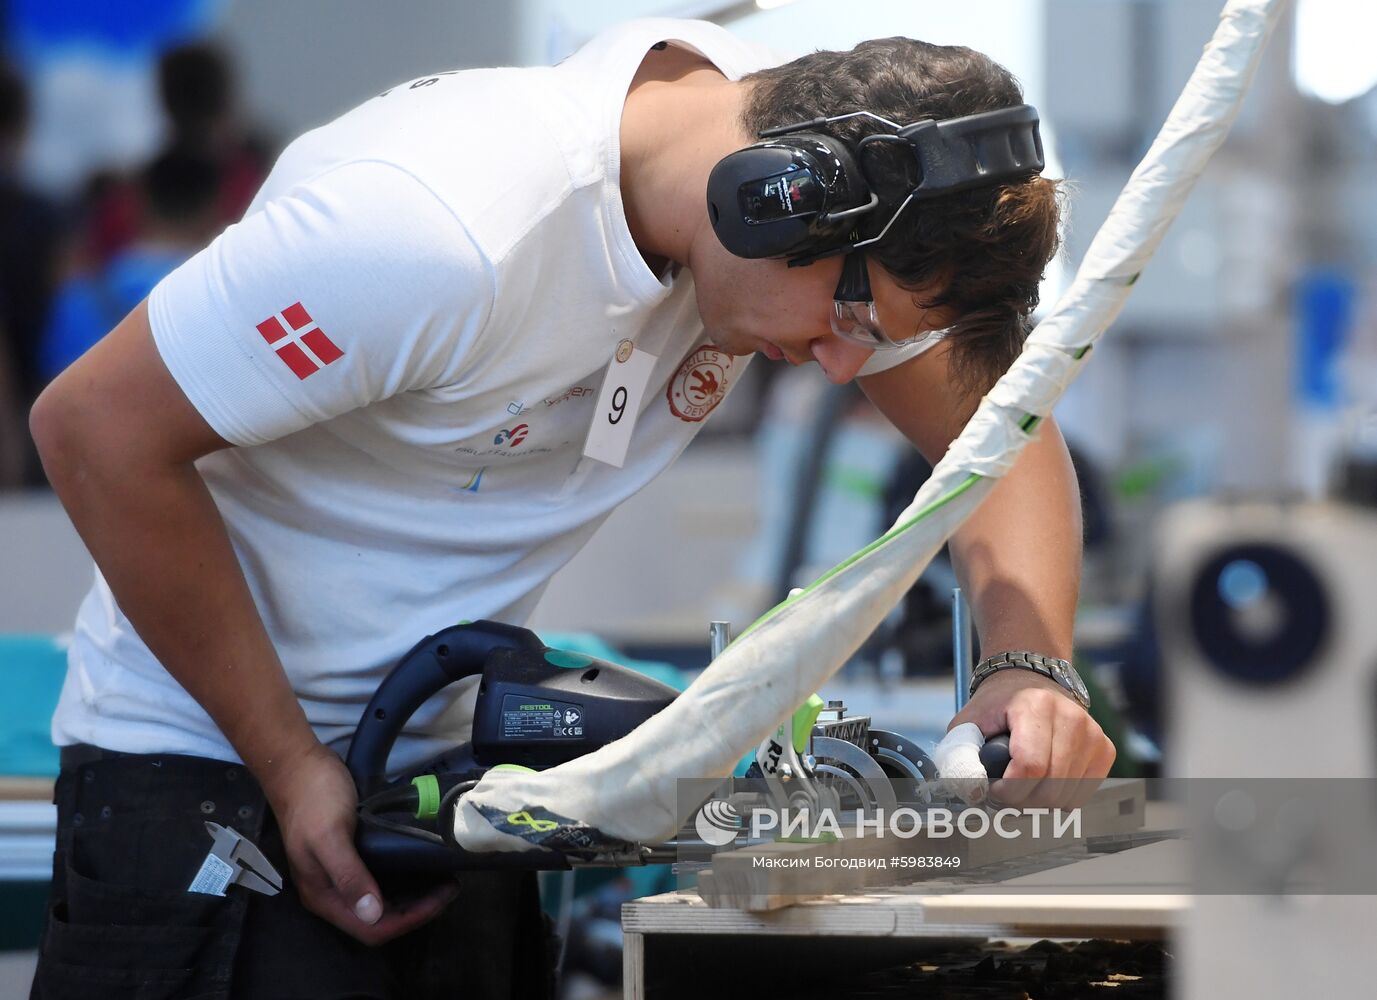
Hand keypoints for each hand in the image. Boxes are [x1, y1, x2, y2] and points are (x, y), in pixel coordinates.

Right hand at [261, 742, 458, 945]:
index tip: (439, 899)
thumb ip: (349, 875)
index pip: (370, 928)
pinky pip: (381, 879)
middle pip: (378, 919)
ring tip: (443, 879)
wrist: (298, 764)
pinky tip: (421, 866)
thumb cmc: (314, 799)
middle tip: (449, 887)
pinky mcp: (351, 857)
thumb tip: (371, 913)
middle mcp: (332, 892)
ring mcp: (341, 875)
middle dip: (416, 910)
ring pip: (382, 901)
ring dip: (413, 897)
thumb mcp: (331, 836)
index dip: (407, 920)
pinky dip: (404, 879)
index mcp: (323, 895)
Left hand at [948, 669, 1114, 809]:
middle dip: (1022, 801)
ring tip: (1023, 784)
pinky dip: (1061, 797)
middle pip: (1051, 787)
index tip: (994, 789)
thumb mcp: (969, 723)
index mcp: (1035, 706)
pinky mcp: (1104, 748)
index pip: (1030, 767)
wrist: (1030, 682)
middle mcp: (1070, 717)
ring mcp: (1092, 733)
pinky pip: (1083, 793)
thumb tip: (972, 792)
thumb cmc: (998, 706)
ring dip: (1040, 801)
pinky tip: (1045, 780)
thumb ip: (961, 756)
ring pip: (1067, 796)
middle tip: (1006, 791)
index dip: (1008, 791)